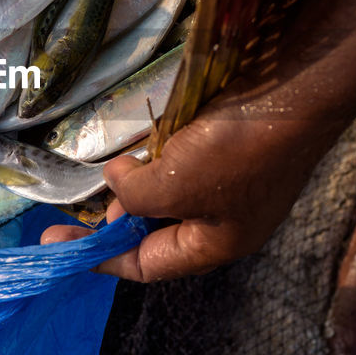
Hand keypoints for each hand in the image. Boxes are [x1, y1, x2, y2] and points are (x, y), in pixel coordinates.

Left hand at [42, 81, 341, 280]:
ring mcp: (229, 180)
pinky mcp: (229, 144)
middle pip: (156, 228)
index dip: (102, 257)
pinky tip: (140, 140)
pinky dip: (156, 154)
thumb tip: (118, 182)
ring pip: (168, 190)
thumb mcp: (173, 186)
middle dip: (118, 214)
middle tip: (81, 199)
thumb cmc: (237, 151)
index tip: (60, 245)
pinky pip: (181, 159)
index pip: (147, 265)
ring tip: (109, 166)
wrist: (295, 89)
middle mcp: (223, 218)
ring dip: (137, 180)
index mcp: (215, 244)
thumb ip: (133, 196)